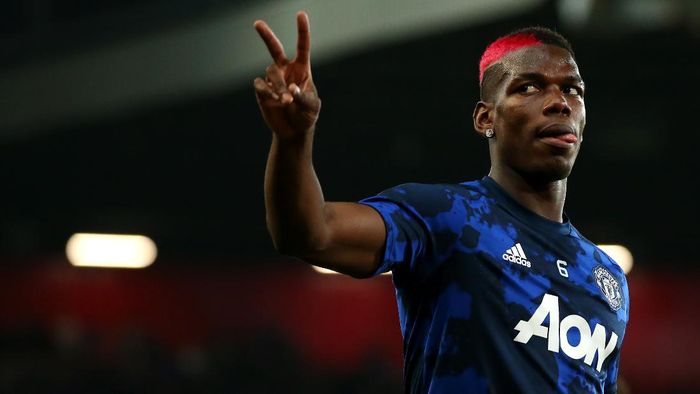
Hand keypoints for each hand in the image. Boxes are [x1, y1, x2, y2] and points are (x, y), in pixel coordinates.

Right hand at [254, 12, 320, 139]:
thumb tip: (290, 88)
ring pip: (270, 72)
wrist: (293, 131)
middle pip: (274, 49)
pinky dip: (267, 91)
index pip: (302, 47)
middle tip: (256, 23)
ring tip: (286, 100)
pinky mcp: (262, 90)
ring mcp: (272, 80)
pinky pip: (260, 84)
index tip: (300, 14)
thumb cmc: (306, 116)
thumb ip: (303, 97)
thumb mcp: (311, 107)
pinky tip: (275, 101)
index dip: (301, 31)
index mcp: (301, 69)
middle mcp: (285, 71)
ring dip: (278, 85)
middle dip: (266, 35)